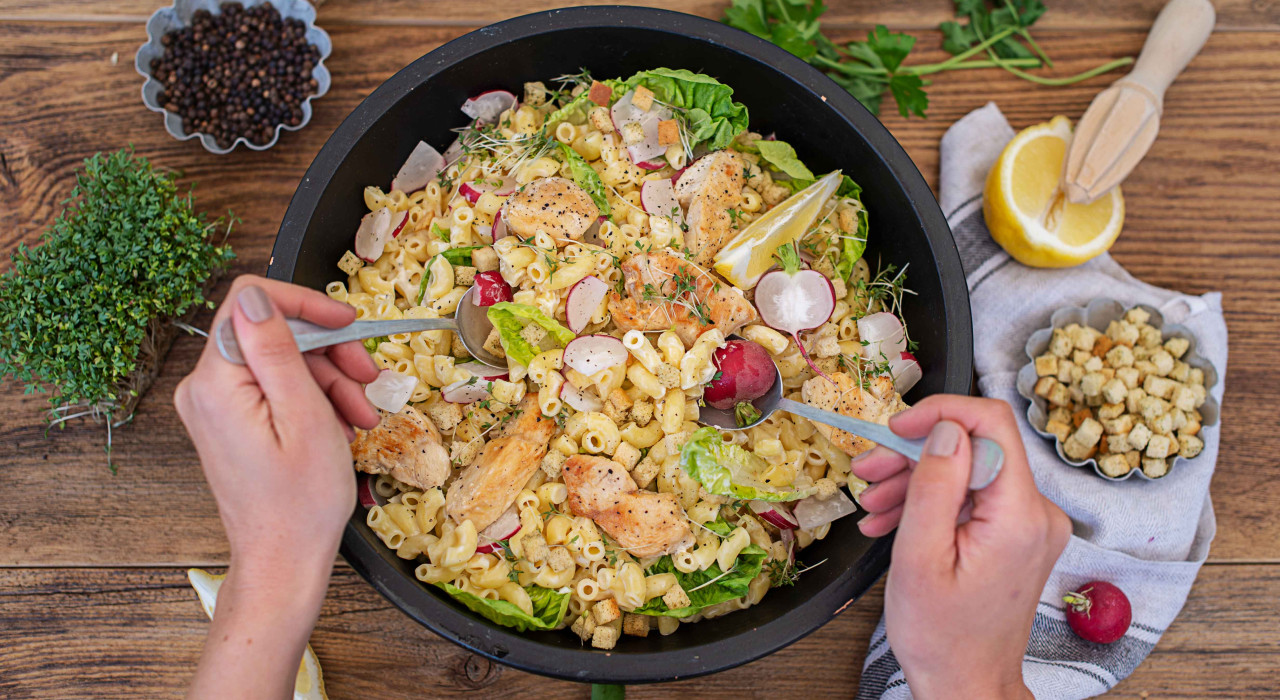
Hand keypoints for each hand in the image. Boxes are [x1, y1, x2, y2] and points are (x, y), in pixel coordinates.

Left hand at [174, 275, 379, 698]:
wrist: (283, 561)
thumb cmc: (300, 502)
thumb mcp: (304, 417)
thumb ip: (277, 351)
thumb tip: (257, 296)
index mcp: (216, 383)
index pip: (251, 302)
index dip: (305, 303)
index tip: (347, 323)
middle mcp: (204, 389)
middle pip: (272, 333)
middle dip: (327, 350)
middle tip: (369, 377)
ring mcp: (215, 407)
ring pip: (280, 361)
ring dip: (329, 379)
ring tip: (362, 414)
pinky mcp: (230, 422)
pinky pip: (274, 388)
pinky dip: (313, 398)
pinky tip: (343, 422)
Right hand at [852, 396, 1070, 699]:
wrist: (966, 684)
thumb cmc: (941, 636)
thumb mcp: (920, 557)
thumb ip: (935, 485)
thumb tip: (946, 427)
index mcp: (1019, 516)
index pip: (991, 423)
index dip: (940, 413)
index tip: (896, 428)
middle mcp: (1037, 513)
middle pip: (974, 447)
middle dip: (915, 453)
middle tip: (868, 470)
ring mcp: (1029, 524)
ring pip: (968, 471)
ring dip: (916, 480)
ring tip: (871, 503)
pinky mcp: (1017, 534)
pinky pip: (972, 497)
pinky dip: (932, 502)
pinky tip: (893, 519)